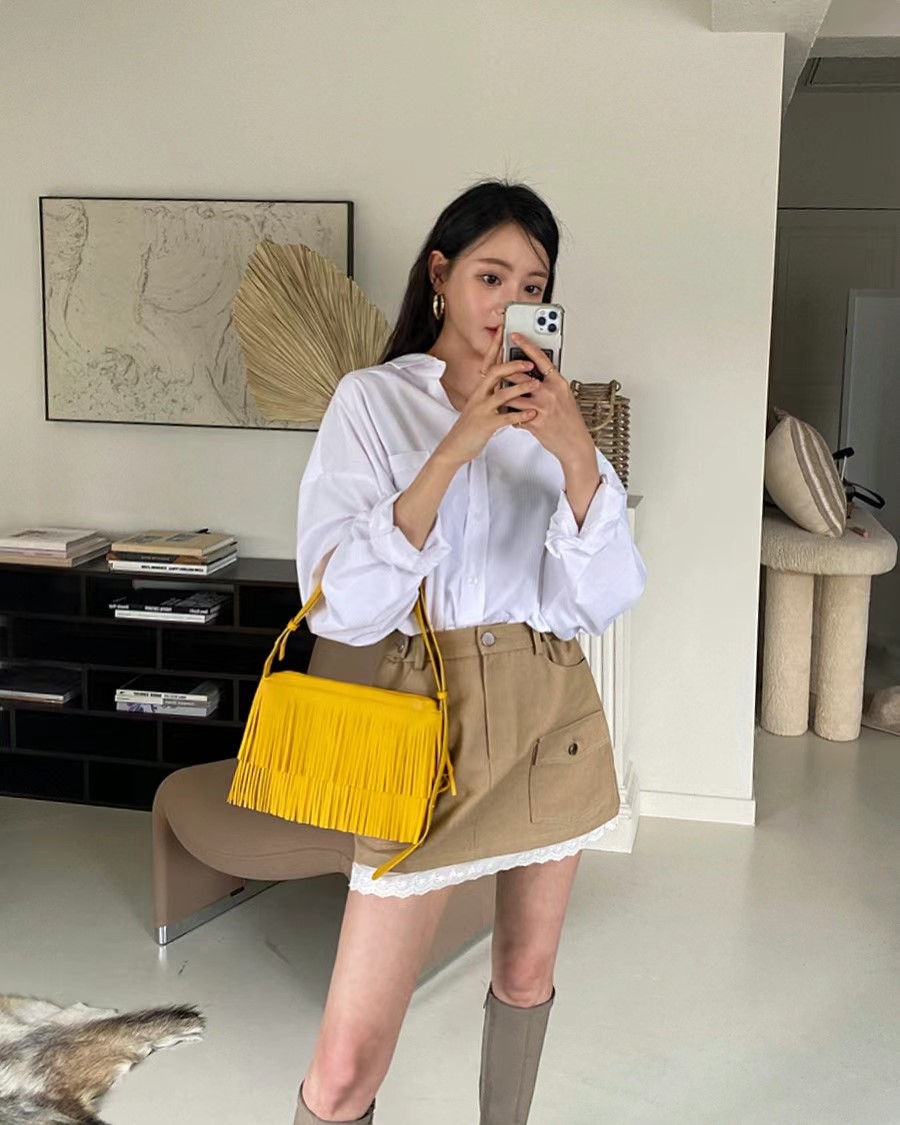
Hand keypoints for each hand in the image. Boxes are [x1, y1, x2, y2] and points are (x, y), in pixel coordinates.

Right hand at [435, 327, 540, 466]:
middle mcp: (480, 396)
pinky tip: (531, 414)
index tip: (503, 332)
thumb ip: (493, 394)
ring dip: (520, 388)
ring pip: (502, 394)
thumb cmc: (471, 428)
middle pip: (495, 373)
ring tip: (536, 384)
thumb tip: (507, 383)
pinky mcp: (486, 425)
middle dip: (513, 365)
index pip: (489, 363)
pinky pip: (505, 418)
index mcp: (480, 390)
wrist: (456, 447)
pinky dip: (520, 415)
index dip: (495, 347)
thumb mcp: (481, 406)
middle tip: (529, 361)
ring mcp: (482, 410)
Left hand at [504, 332, 595, 467]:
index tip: (515, 336)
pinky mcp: (533, 422)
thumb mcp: (565, 396)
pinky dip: (510, 414)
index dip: (526, 345)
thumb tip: (538, 374)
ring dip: (504, 395)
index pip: (540, 358)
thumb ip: (551, 384)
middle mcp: (549, 392)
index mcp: (558, 383)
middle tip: (497, 367)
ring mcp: (541, 407)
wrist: (575, 443)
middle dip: (506, 372)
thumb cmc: (571, 421)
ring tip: (499, 394)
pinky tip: (510, 415)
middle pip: (520, 375)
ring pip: (512, 395)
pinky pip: (514, 414)